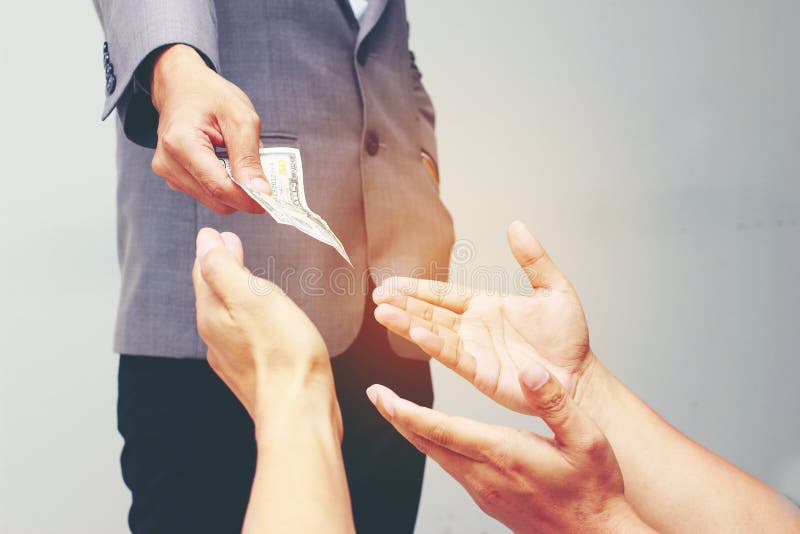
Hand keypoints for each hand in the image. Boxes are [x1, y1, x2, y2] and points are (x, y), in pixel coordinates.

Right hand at [150, 44, 271, 214]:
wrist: (181, 85)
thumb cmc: (210, 95)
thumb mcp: (240, 118)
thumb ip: (249, 158)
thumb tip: (262, 192)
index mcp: (180, 143)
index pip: (219, 187)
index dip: (249, 199)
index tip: (273, 200)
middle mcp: (168, 163)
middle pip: (217, 200)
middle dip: (244, 194)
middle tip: (265, 177)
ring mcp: (168, 173)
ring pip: (213, 201)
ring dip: (234, 189)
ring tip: (241, 162)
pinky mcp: (174, 178)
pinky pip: (207, 194)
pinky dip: (224, 185)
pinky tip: (227, 164)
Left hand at [192, 228, 333, 424]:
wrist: (299, 412)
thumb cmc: (282, 352)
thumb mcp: (252, 296)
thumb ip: (223, 267)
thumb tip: (205, 241)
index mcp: (212, 315)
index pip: (204, 273)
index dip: (213, 250)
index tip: (221, 232)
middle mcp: (216, 338)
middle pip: (214, 295)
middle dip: (222, 270)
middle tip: (231, 246)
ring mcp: (234, 360)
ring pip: (230, 317)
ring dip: (237, 294)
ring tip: (249, 278)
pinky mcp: (255, 375)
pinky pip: (247, 338)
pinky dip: (251, 319)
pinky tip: (265, 320)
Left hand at [367, 362, 652, 533]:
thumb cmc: (594, 490)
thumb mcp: (587, 439)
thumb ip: (555, 401)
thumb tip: (529, 370)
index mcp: (504, 453)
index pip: (441, 429)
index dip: (406, 412)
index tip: (382, 395)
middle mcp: (485, 475)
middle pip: (427, 443)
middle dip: (397, 417)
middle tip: (376, 395)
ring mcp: (484, 491)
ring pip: (437, 457)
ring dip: (413, 432)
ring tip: (397, 411)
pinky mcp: (489, 500)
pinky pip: (451, 469)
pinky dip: (434, 447)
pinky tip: (436, 438)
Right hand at [373, 220, 596, 413]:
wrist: (580, 377)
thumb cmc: (568, 339)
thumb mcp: (553, 289)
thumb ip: (533, 259)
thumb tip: (516, 225)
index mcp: (484, 306)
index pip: (443, 294)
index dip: (417, 288)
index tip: (390, 282)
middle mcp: (473, 328)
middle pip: (431, 312)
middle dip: (404, 303)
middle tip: (377, 296)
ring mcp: (475, 350)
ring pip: (435, 333)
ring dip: (409, 323)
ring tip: (383, 313)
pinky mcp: (481, 373)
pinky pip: (454, 356)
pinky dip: (434, 345)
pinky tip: (417, 334)